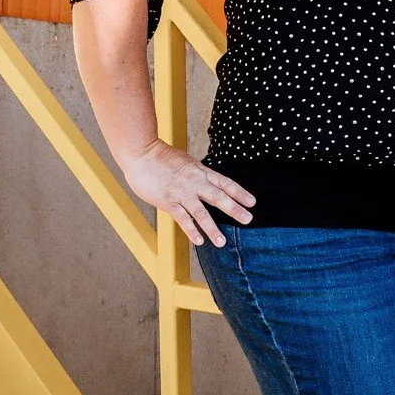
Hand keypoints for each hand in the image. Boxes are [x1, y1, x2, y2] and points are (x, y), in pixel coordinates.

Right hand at [119, 141, 255, 247]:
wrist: (142, 153)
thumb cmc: (162, 157)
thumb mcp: (187, 162)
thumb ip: (198, 174)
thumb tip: (208, 182)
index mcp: (201, 171)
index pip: (225, 183)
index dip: (239, 192)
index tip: (252, 202)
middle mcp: (194, 182)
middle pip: (218, 197)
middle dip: (234, 209)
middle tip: (248, 220)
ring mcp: (181, 192)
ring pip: (201, 212)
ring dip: (212, 228)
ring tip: (221, 242)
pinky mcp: (167, 201)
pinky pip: (181, 218)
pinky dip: (191, 230)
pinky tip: (199, 241)